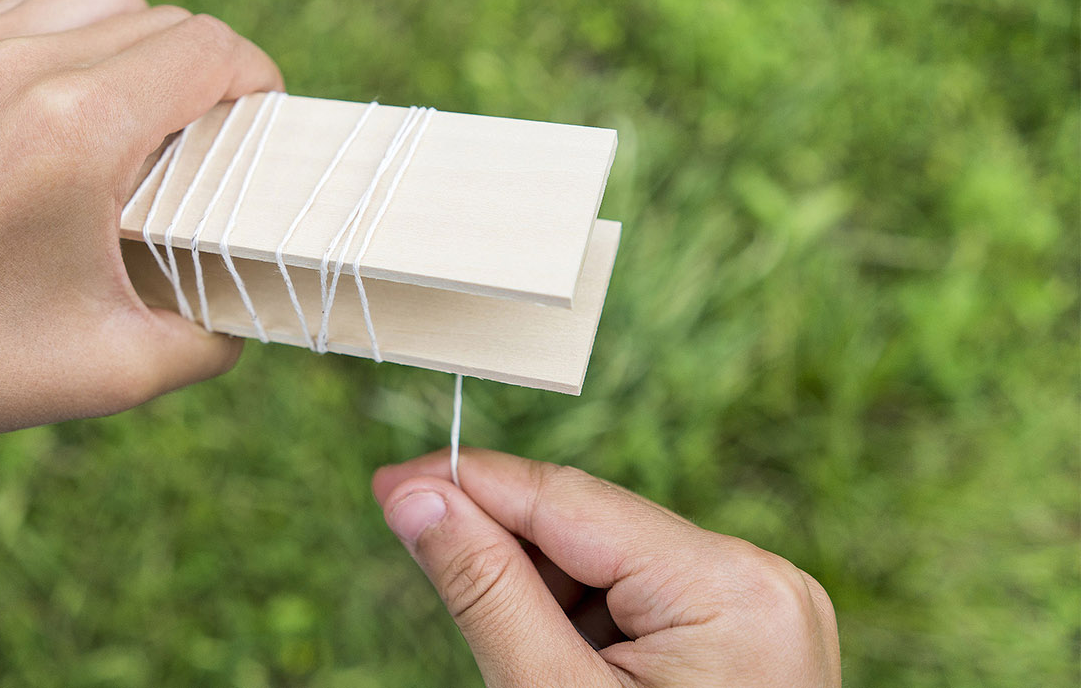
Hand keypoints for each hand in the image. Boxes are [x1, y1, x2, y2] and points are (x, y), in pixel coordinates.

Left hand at [0, 0, 281, 687]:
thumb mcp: (107, 374)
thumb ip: (206, 339)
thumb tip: (244, 308)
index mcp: (73, 129)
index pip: (211, 49)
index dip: (259, 83)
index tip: (263, 132)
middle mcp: (17, 66)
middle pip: (163, 16)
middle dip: (206, 72)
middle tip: (204, 149)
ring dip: (136, 45)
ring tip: (129, 129)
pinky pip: (25, 14)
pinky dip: (66, 47)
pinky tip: (53, 125)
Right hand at [373, 449, 839, 686]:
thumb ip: (484, 588)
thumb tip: (416, 497)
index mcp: (729, 586)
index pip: (568, 499)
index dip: (469, 483)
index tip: (389, 483)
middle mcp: (759, 579)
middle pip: (590, 528)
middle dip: (508, 555)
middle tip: (430, 573)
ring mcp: (761, 609)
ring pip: (610, 565)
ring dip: (546, 599)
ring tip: (536, 673)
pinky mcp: (748, 636)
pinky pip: (644, 601)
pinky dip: (587, 627)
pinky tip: (571, 676)